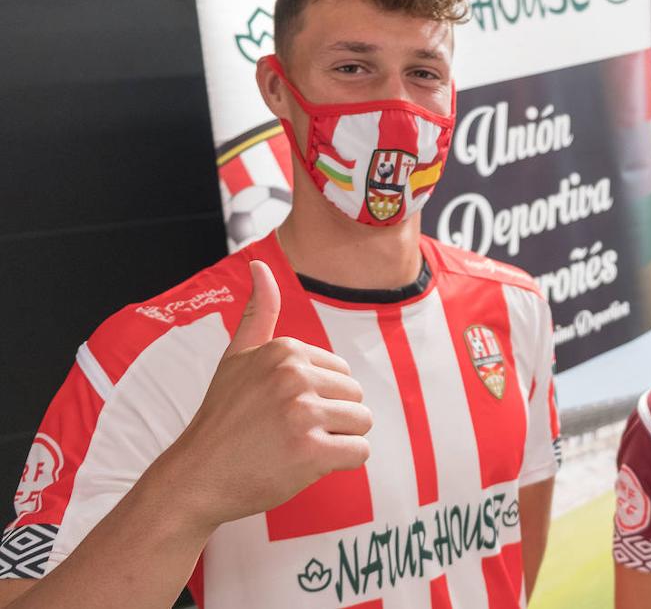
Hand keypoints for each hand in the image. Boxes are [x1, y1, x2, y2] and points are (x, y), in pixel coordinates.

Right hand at [165, 261, 372, 528]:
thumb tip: (260, 265)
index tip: (281, 410)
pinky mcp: (311, 451)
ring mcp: (302, 413)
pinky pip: (360, 453)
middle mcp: (294, 375)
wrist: (196, 478)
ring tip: (296, 447)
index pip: (342, 372)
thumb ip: (258, 312)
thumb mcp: (236, 357)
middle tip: (288, 433)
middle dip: (332, 419)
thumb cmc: (222, 419)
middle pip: (356, 396)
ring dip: (338, 441)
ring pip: (361, 423)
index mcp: (284, 350)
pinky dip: (342, 463)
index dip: (319, 397)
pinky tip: (307, 465)